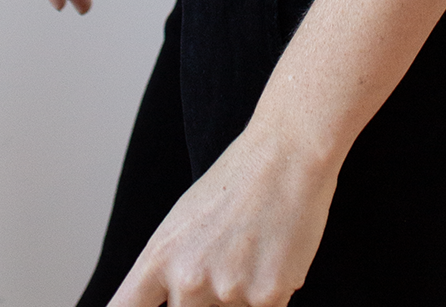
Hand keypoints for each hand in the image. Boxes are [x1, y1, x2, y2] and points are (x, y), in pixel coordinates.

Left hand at [108, 117, 337, 306]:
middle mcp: (188, 280)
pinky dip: (270, 292)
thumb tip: (168, 300)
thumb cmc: (236, 180)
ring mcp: (228, 291)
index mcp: (160, 257)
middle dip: (204, 297)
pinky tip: (274, 254)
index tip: (158, 299)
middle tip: (226, 254)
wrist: (288, 154)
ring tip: (252, 250)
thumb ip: (167, 269)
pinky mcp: (267, 298)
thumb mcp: (183, 220)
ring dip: (240, 296)